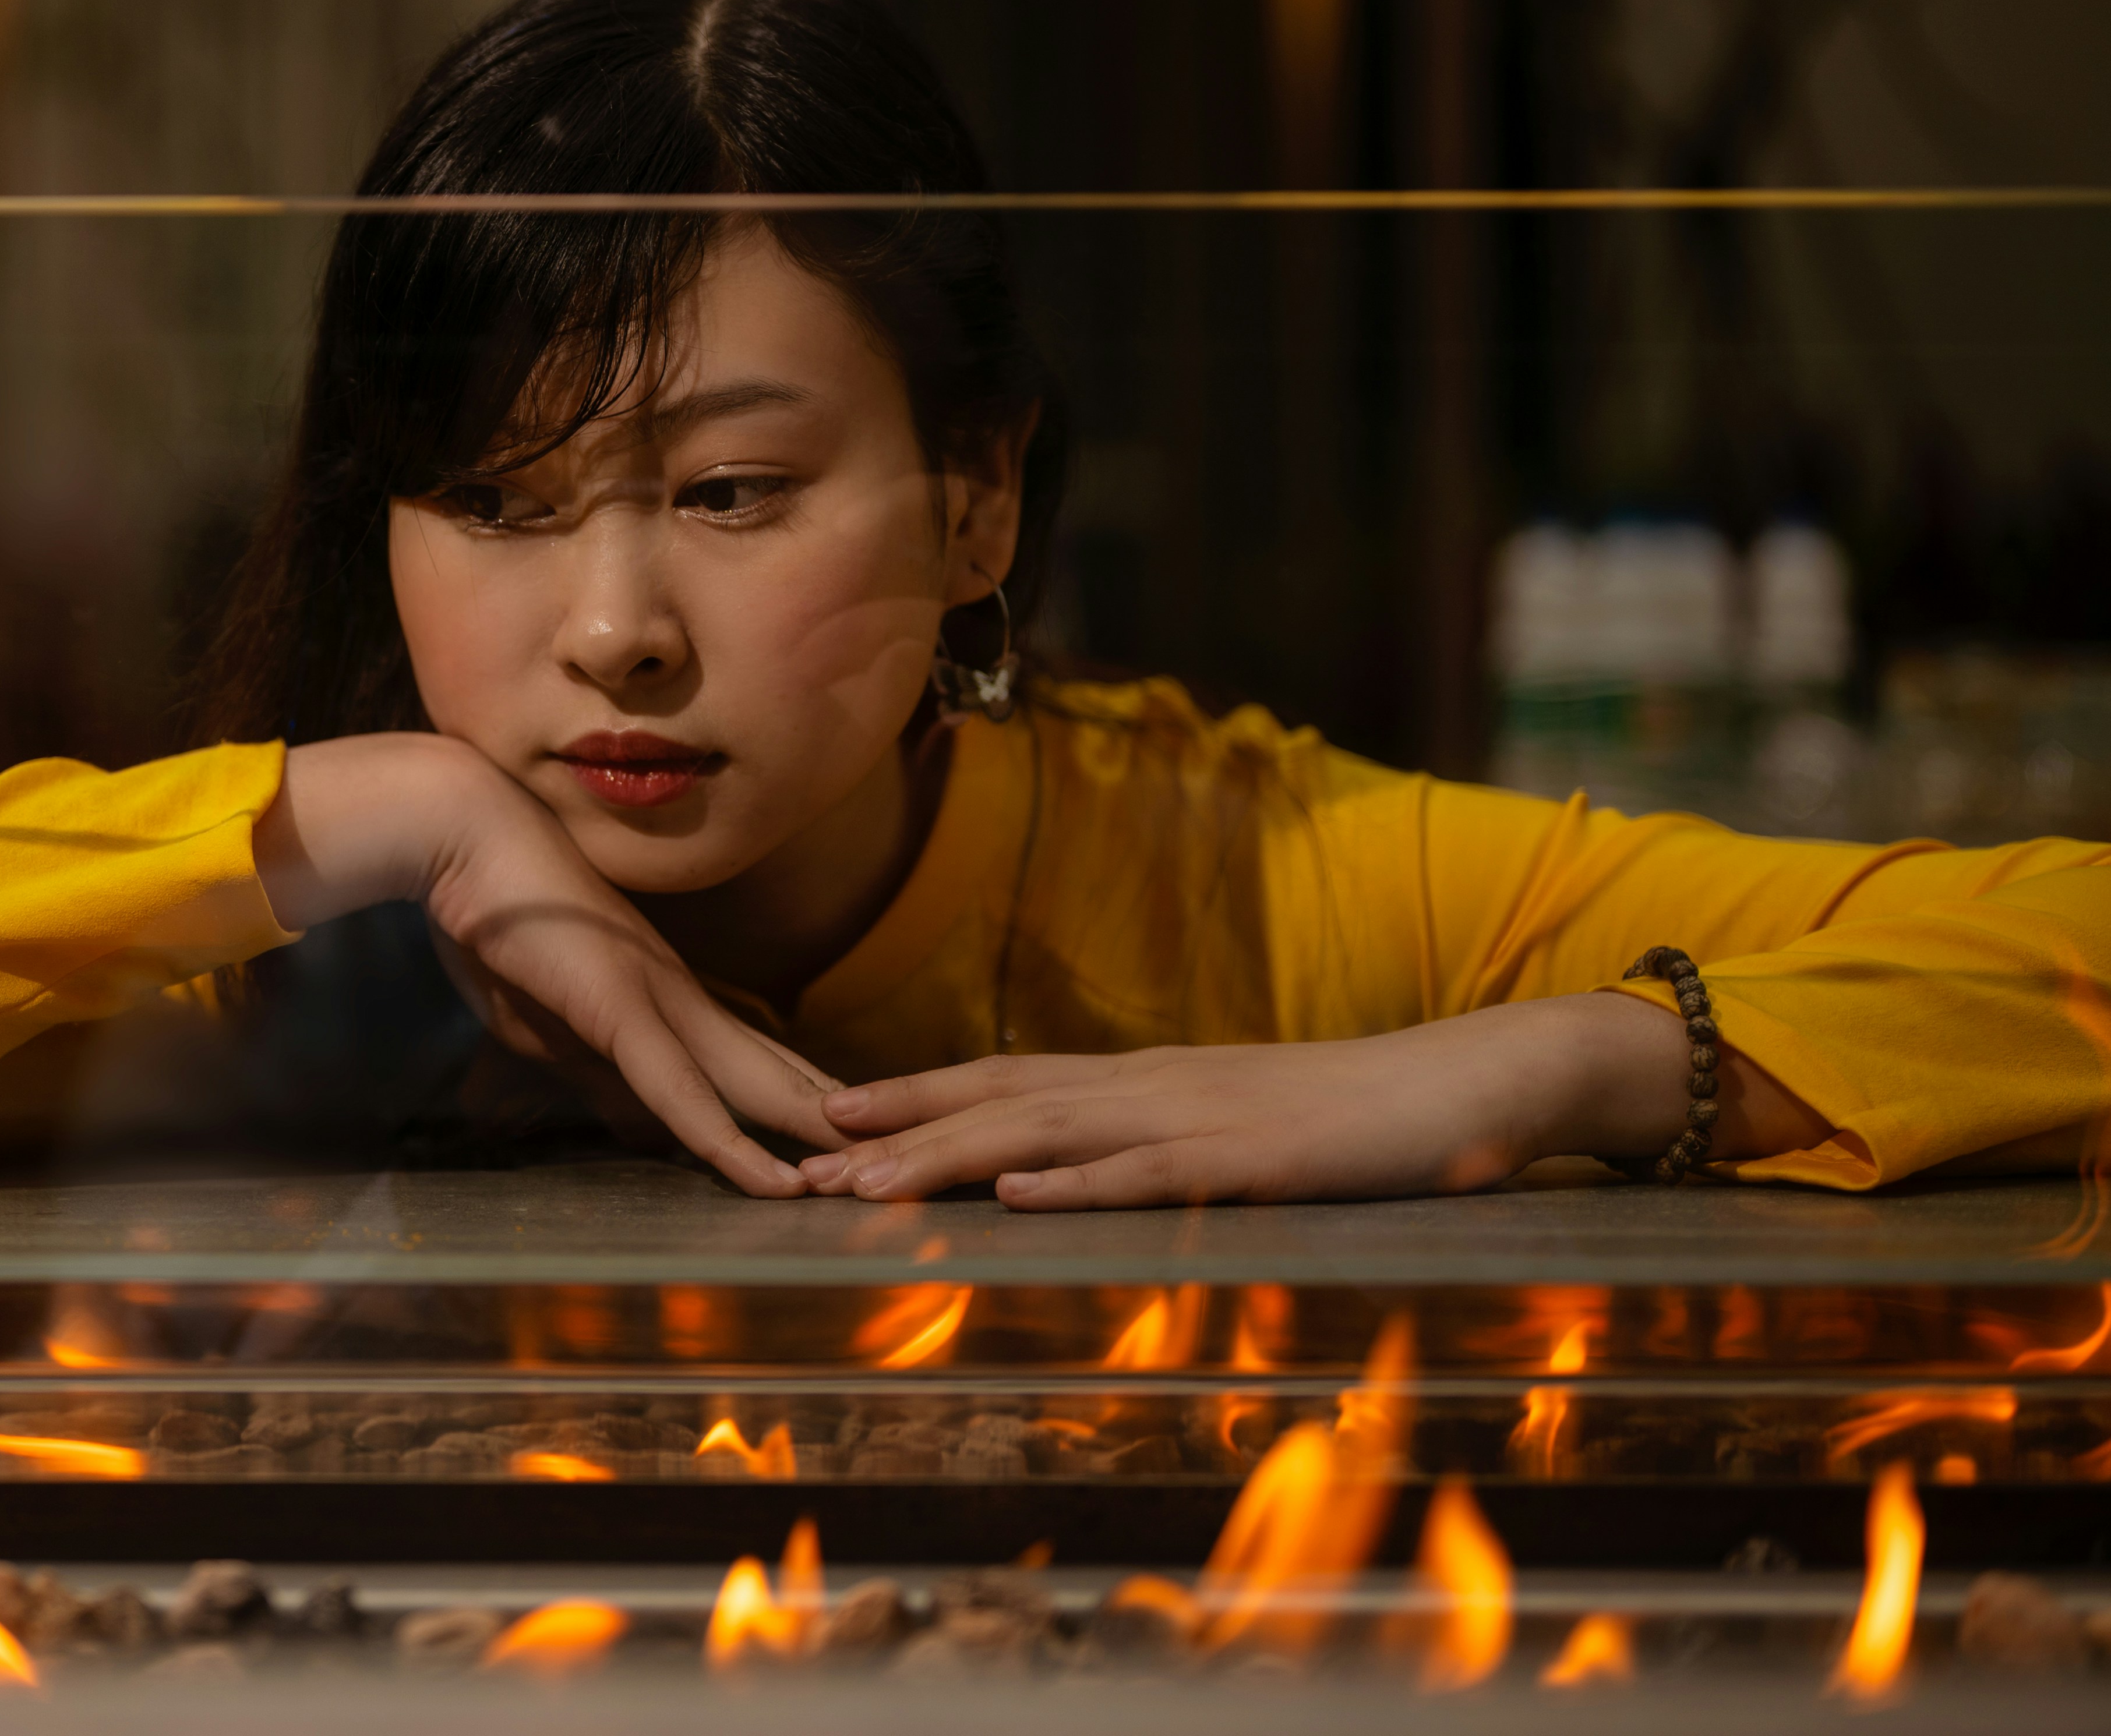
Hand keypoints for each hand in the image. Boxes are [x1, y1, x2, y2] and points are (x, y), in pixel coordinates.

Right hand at [260, 735, 846, 1194]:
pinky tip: (772, 1182)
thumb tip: (638, 1125)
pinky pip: (682, 1092)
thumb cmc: (497, 917)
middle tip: (904, 1168)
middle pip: (778, 1072)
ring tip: (874, 1185)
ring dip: (811, 1139)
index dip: (803, 1104)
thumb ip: (598, 1072)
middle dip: (835, 1127)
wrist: (464, 833)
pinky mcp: (619, 1009)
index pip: (753, 1062)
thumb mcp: (547, 1020)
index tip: (852, 1146)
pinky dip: (729, 1142)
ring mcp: (656, 1000)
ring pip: (755, 1084)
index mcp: (663, 998)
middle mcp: (679, 998)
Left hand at [800, 995, 1702, 1208]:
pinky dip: (1081, 1181)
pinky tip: (1020, 1193)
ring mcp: (1200, 1118)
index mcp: (1144, 1080)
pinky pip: (1152, 1171)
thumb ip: (1157, 1140)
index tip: (822, 1121)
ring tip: (867, 1180)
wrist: (1473, 1081)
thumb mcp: (1234, 1126)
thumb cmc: (1353, 1116)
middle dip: (895, 1130)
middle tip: (801, 1161)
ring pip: (1049, 1133)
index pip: (1001, 1083)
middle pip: (998, 1101)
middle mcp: (1152, 1086)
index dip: (910, 1100)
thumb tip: (1079, 1165)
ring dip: (951, 1155)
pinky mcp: (1255, 1158)